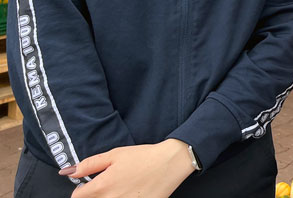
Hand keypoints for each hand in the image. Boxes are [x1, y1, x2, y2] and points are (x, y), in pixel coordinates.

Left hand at [63, 139, 195, 197]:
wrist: (170, 163)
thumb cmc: (143, 157)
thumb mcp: (115, 154)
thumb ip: (89, 164)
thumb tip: (67, 172)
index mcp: (102, 186)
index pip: (77, 197)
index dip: (80, 190)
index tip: (88, 185)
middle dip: (93, 196)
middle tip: (106, 187)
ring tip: (118, 189)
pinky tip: (129, 193)